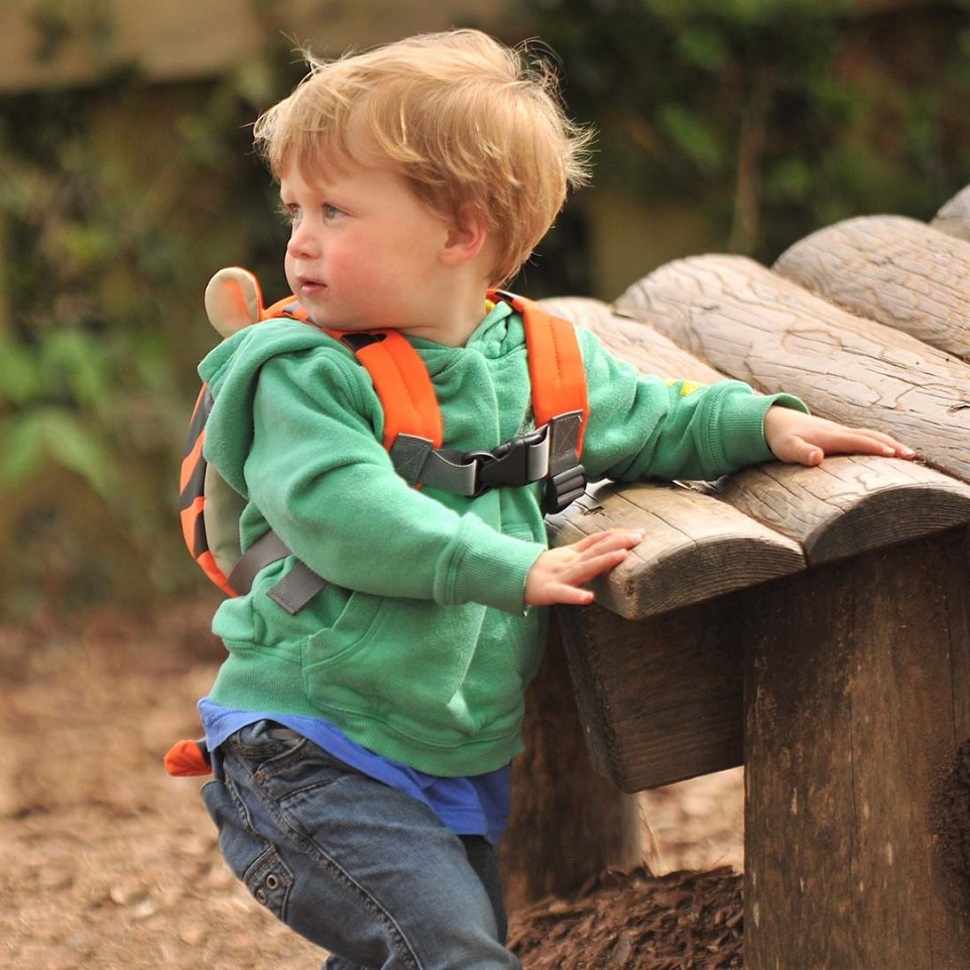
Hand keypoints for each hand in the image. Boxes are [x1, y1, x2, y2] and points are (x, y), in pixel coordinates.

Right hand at [525, 529, 644, 606]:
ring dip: (603, 560)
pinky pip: (564, 594)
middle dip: (618, 542)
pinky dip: (576, 595)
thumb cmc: (543, 569)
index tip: (641, 532)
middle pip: (596, 550)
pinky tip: (590, 598)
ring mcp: (560, 576)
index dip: (619, 536)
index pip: (598, 542)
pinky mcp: (549, 591)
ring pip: (584, 567)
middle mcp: (570, 562)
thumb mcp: (566, 555)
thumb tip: (610, 537)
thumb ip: (587, 547)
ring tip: (622, 555)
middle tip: (639, 536)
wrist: (512, 577)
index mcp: (573, 555)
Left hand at [763, 407, 915, 466]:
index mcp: (830, 436)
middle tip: (912, 455)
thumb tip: (817, 458)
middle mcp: (838, 431)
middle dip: (891, 444)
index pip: (857, 441)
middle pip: (870, 435)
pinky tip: (886, 450)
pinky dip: (878, 442)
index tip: (893, 454)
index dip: (875, 447)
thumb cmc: (781, 438)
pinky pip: (863, 437)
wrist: (773, 420)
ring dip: (889, 442)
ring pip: (869, 435)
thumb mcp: (787, 448)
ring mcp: (839, 431)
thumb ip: (801, 453)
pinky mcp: (837, 434)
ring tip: (907, 453)